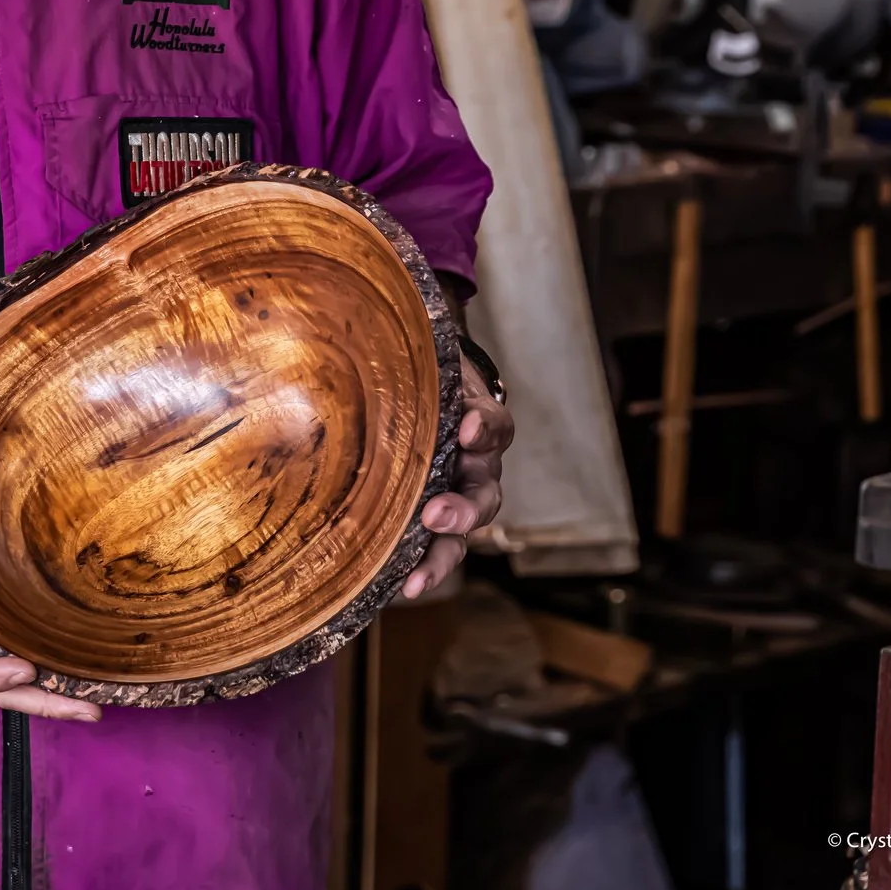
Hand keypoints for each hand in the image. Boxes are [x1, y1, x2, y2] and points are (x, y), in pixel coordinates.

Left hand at [404, 358, 510, 599]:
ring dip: (441, 553)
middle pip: (484, 494)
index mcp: (478, 421)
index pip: (494, 425)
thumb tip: (407, 298)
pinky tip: (396, 590)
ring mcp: (452, 493)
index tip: (469, 424)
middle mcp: (473, 464)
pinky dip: (418, 568)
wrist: (408, 383)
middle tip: (436, 514)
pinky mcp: (425, 514)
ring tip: (415, 576)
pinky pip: (430, 548)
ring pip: (462, 533)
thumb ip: (429, 351)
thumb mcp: (428, 356)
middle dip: (462, 509)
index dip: (485, 426)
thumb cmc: (417, 368)